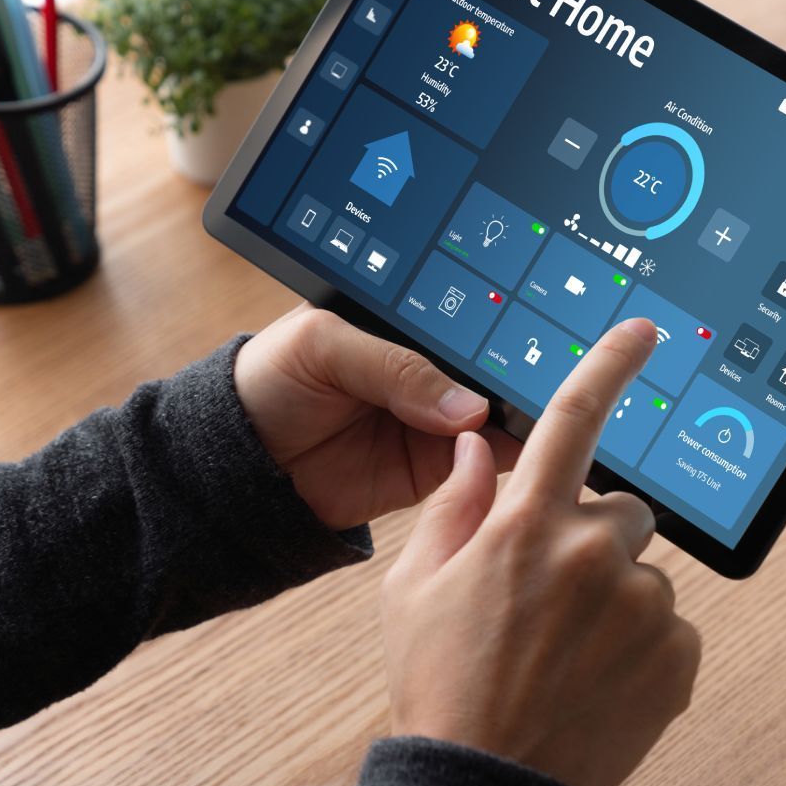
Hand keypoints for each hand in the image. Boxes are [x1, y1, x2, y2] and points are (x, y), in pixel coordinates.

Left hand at [234, 305, 522, 530]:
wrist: (234, 463)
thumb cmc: (266, 382)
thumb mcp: (322, 348)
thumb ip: (392, 367)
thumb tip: (468, 406)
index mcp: (403, 323)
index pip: (464, 317)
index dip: (499, 324)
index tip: (538, 335)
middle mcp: (425, 369)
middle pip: (489, 369)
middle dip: (520, 376)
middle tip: (551, 383)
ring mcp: (432, 420)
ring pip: (496, 417)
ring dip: (521, 420)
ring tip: (547, 418)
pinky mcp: (430, 468)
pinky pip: (480, 465)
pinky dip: (505, 462)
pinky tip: (529, 453)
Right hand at [380, 316, 701, 785]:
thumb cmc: (438, 685)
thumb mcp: (415, 587)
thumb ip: (455, 504)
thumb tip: (482, 446)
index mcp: (526, 526)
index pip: (575, 421)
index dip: (610, 366)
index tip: (644, 333)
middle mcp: (593, 554)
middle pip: (621, 509)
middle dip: (592, 537)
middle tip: (547, 598)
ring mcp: (644, 608)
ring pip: (644, 574)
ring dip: (615, 597)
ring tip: (563, 657)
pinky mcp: (678, 658)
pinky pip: (670, 628)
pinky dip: (640, 648)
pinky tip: (593, 685)